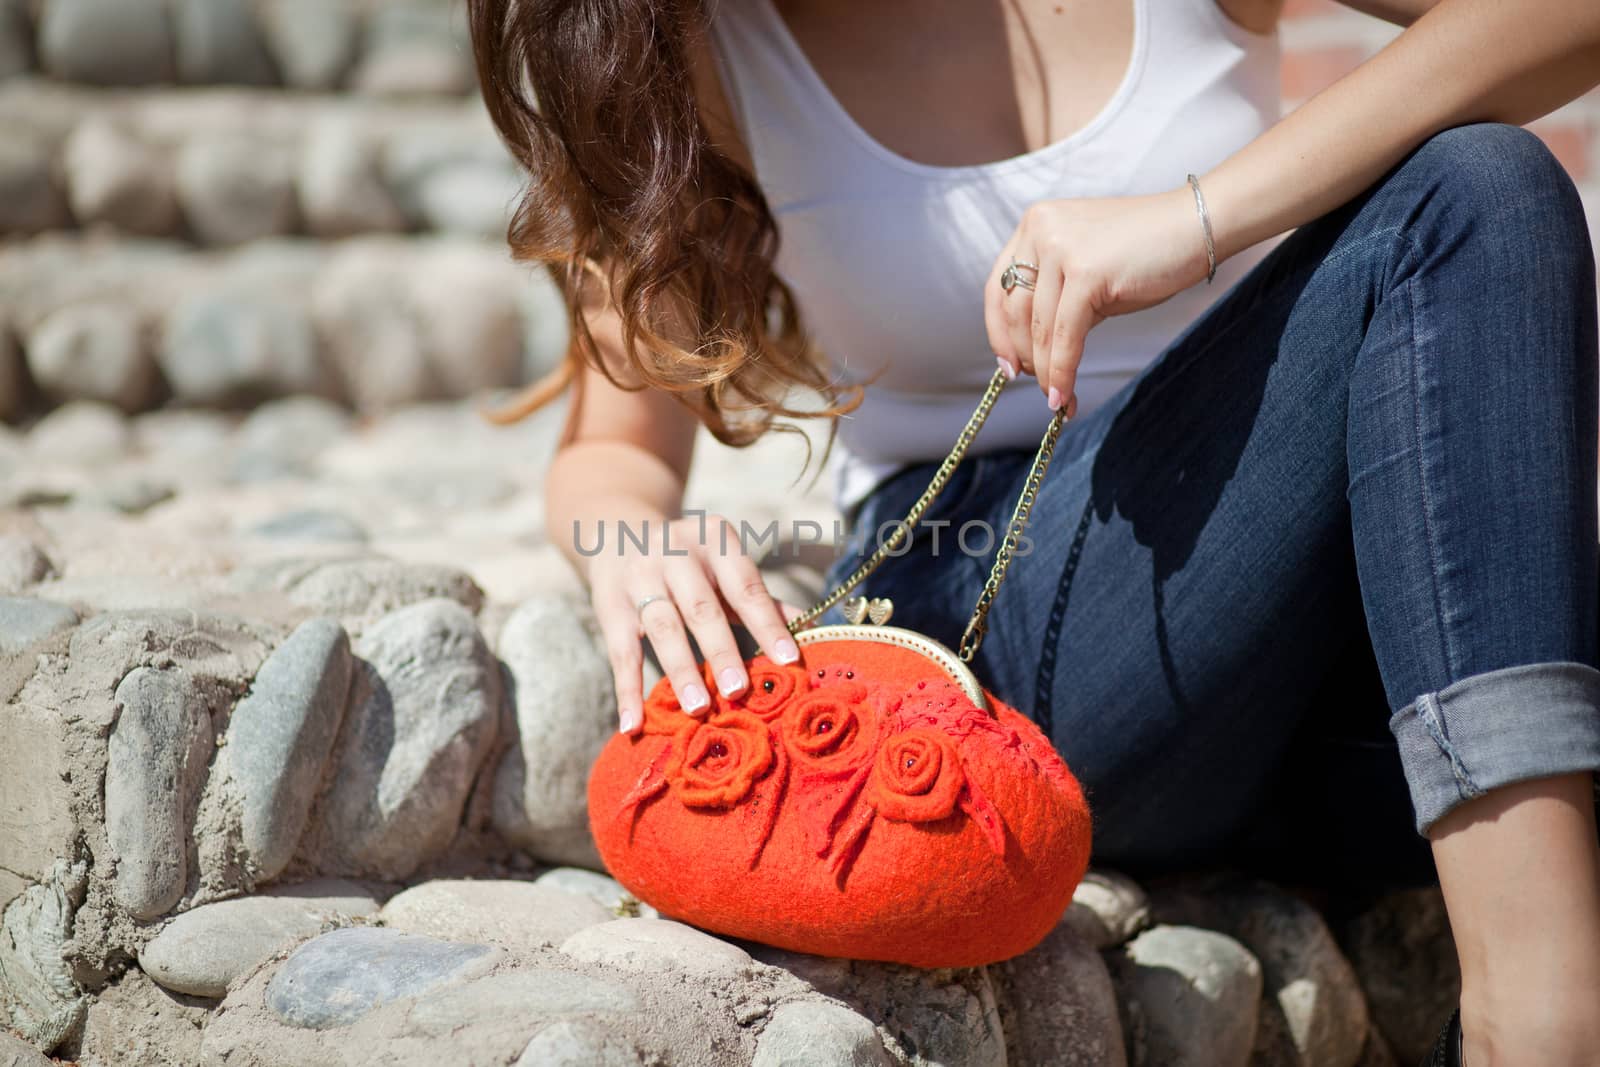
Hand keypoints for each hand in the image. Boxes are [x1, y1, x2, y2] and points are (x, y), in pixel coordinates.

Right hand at [587, 512, 800, 735]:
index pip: (746, 586)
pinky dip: (627, 690)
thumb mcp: (724, 567)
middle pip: (701, 607)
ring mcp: (639, 577)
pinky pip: (619, 652)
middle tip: (738, 691)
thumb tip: (811, 628)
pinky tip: (634, 724)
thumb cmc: (690, 562)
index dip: (768, 623)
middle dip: (721, 650)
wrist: (618, 533)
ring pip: (662, 627)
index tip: (789, 660)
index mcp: (716, 541)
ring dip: (681, 670)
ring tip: (698, 708)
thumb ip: (761, 598)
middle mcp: (676, 553)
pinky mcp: (609, 605)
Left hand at [984, 185, 1212, 411]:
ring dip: (1046, 372)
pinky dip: (1063, 371)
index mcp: (1035, 224)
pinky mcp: (1086, 271)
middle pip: (1014, 311)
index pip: (998, 288)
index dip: (998, 332)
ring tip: (1057, 399)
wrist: (1197, 226)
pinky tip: (1064, 395)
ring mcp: (1060, 248)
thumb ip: (1056, 296)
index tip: (1007, 365)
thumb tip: (1033, 352)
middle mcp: (1040, 230)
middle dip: (1026, 358)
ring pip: (1038, 328)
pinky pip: (1065, 335)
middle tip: (1040, 386)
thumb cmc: (1147, 250)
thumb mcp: (1086, 267)